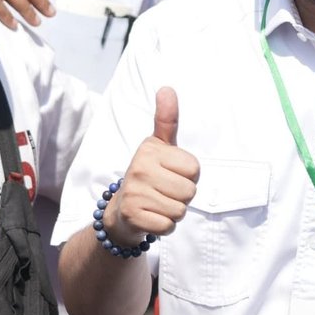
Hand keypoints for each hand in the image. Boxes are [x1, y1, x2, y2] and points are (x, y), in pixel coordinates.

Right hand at [107, 88, 199, 246]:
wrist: (120, 211)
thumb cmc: (148, 175)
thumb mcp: (158, 146)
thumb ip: (166, 119)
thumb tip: (167, 88)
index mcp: (150, 149)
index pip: (194, 169)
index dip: (188, 176)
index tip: (171, 174)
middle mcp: (139, 168)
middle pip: (189, 191)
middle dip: (182, 197)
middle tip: (163, 192)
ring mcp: (134, 193)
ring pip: (180, 210)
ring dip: (173, 212)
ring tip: (157, 204)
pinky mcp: (133, 216)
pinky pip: (168, 226)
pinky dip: (164, 227)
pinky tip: (152, 217)